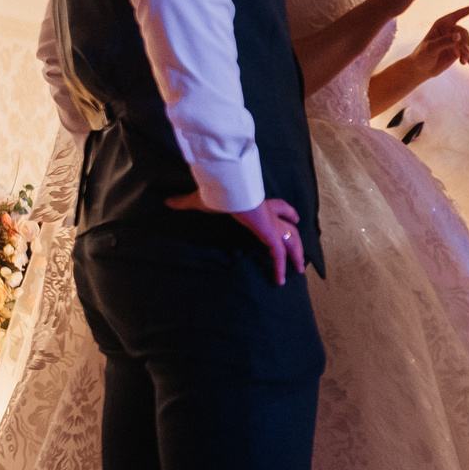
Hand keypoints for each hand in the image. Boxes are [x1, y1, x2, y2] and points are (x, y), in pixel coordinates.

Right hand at [162, 193, 307, 283]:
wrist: (231, 188)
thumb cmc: (219, 191)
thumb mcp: (201, 199)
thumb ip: (186, 202)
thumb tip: (167, 202)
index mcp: (259, 203)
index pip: (278, 207)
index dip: (286, 212)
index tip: (293, 217)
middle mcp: (270, 213)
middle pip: (290, 226)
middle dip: (296, 237)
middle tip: (300, 250)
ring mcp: (272, 224)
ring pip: (292, 241)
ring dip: (296, 255)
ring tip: (300, 269)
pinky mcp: (270, 234)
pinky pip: (278, 255)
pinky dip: (280, 268)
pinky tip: (280, 281)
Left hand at [402, 5, 468, 86]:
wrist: (421, 69)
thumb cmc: (422, 55)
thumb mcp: (431, 48)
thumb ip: (444, 41)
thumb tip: (458, 36)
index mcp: (441, 25)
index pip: (456, 15)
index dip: (467, 10)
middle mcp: (449, 31)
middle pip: (463, 33)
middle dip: (465, 43)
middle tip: (464, 52)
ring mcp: (454, 42)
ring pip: (467, 44)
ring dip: (467, 52)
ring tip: (464, 62)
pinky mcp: (457, 52)